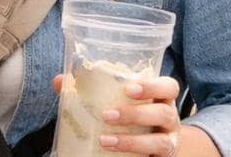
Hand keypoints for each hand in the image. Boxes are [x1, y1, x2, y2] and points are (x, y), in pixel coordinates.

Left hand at [52, 74, 180, 155]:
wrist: (152, 149)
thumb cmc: (132, 117)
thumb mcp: (119, 101)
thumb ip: (92, 89)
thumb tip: (60, 81)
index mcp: (161, 98)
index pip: (169, 86)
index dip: (153, 86)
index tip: (129, 88)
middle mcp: (170, 120)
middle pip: (165, 113)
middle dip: (135, 114)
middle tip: (107, 114)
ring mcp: (169, 142)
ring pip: (161, 142)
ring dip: (132, 141)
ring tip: (104, 140)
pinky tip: (112, 156)